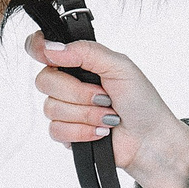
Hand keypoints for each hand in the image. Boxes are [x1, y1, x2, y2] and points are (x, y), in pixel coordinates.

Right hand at [26, 31, 188, 187]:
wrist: (150, 140)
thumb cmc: (141, 101)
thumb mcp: (119, 66)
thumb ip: (85, 51)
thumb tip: (51, 48)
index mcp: (79, 63)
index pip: (42, 48)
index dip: (38, 48)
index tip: (47, 55)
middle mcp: (68, 84)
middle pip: (44, 80)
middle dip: (78, 92)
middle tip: (105, 96)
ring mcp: (66, 110)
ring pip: (50, 108)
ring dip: (86, 114)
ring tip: (109, 116)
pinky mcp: (66, 134)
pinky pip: (55, 130)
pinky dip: (82, 131)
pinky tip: (100, 131)